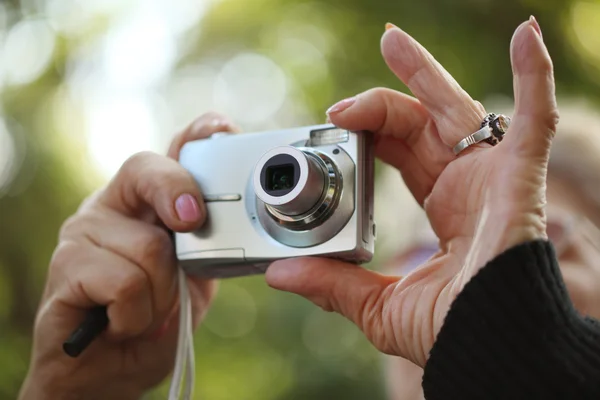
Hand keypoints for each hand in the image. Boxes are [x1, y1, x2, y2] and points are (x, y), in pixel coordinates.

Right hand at [19, 113, 237, 399]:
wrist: (107, 372)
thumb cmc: (153, 318)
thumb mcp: (193, 278)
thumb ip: (208, 247)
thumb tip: (239, 224)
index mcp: (146, 203)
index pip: (169, 152)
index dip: (197, 135)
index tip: (222, 131)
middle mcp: (113, 205)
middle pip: (148, 171)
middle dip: (179, 197)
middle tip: (189, 225)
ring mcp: (83, 231)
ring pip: (149, 246)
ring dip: (163, 294)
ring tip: (148, 311)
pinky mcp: (65, 266)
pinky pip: (124, 283)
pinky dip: (138, 314)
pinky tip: (123, 322)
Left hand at [266, 18, 557, 366]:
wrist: (492, 348)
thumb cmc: (452, 332)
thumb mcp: (379, 305)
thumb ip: (332, 286)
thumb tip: (280, 274)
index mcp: (439, 207)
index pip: (397, 154)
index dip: (365, 136)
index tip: (330, 127)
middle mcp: (463, 185)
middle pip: (418, 124)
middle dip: (385, 96)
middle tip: (346, 90)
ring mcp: (491, 175)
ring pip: (456, 109)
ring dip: (425, 73)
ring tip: (391, 40)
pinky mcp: (520, 175)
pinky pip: (535, 118)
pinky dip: (533, 77)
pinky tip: (525, 35)